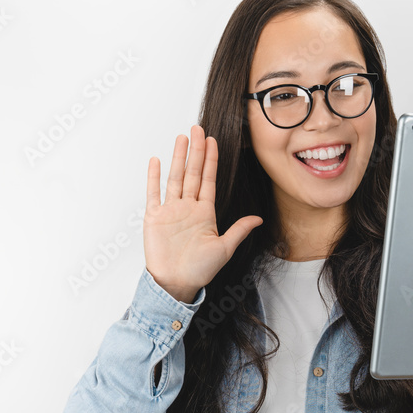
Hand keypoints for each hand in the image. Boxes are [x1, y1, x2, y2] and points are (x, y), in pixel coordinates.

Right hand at [144, 125, 262, 301]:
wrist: (176, 283)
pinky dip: (153, 177)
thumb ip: (239, 230)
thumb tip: (258, 218)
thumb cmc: (199, 269)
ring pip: (175, 178)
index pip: (209, 180)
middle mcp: (188, 208)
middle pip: (193, 173)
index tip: (212, 141)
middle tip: (197, 128)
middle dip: (196, 151)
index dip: (211, 160)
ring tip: (181, 138)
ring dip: (178, 158)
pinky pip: (153, 193)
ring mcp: (170, 211)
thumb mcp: (224, 248)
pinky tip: (156, 160)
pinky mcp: (154, 217)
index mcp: (205, 213)